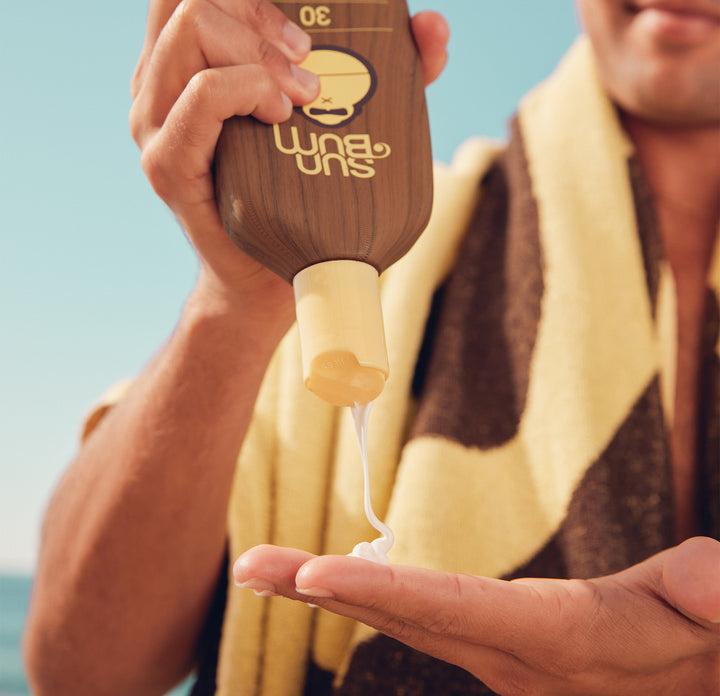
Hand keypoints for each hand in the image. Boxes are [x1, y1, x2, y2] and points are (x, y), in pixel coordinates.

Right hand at [129, 0, 448, 312]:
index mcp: (188, 54)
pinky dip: (249, 87)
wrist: (276, 276)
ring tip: (302, 93)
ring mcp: (156, 119)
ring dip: (259, 47)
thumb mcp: (344, 114)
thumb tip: (433, 26)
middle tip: (306, 54)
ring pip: (188, 28)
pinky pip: (200, 97)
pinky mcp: (168, 164)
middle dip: (257, 3)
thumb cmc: (306, 190)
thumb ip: (389, 67)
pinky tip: (282, 113)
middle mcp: (159, 78)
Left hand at [233, 537, 719, 694]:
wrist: (703, 680)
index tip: (317, 578)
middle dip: (324, 591)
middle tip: (249, 565)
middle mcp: (515, 657)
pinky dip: (375, 604)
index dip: (387, 594)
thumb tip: (709, 585)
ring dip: (334, 593)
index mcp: (559, 636)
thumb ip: (708, 592)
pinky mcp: (507, 654)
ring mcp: (505, 662)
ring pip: (405, 620)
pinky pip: (426, 625)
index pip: (457, 608)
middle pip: (405, 616)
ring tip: (266, 569)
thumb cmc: (707, 642)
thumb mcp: (716, 610)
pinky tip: (336, 588)